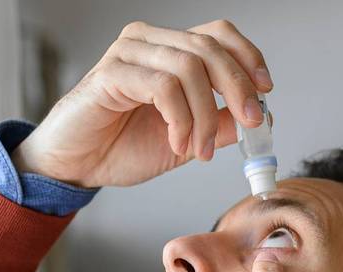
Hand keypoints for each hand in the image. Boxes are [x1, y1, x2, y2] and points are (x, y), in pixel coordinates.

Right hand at [11, 19, 272, 187]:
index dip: (248, 57)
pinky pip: (163, 87)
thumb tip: (262, 118)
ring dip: (205, 116)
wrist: (76, 165)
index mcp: (168, 49)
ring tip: (200, 150)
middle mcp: (148, 42)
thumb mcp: (186, 140)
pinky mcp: (110, 74)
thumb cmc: (122, 146)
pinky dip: (181, 120)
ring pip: (189, 68)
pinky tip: (178, 144)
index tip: (266, 90)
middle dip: (238, 88)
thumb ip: (220, 125)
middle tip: (250, 125)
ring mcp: (127, 54)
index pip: (218, 34)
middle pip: (209, 47)